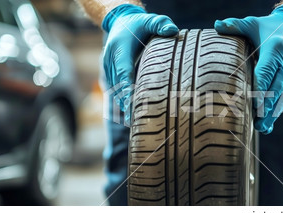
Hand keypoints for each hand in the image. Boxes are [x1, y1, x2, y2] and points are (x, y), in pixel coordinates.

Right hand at [102, 4, 177, 125]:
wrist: (120, 21)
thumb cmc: (138, 23)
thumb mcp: (150, 20)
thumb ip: (161, 24)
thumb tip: (173, 31)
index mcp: (119, 49)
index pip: (123, 72)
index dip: (126, 89)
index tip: (132, 104)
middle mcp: (110, 60)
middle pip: (117, 85)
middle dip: (125, 103)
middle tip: (134, 121)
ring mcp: (108, 67)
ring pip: (113, 89)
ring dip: (121, 105)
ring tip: (132, 123)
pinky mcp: (110, 72)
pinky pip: (114, 89)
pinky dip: (120, 101)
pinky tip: (128, 114)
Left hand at [214, 3, 282, 133]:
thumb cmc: (268, 27)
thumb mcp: (252, 23)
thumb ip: (235, 25)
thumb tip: (216, 25)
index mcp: (276, 47)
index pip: (267, 72)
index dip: (261, 90)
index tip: (253, 107)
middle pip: (278, 87)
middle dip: (268, 107)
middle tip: (257, 124)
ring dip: (275, 112)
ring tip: (263, 127)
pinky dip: (280, 107)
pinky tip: (270, 119)